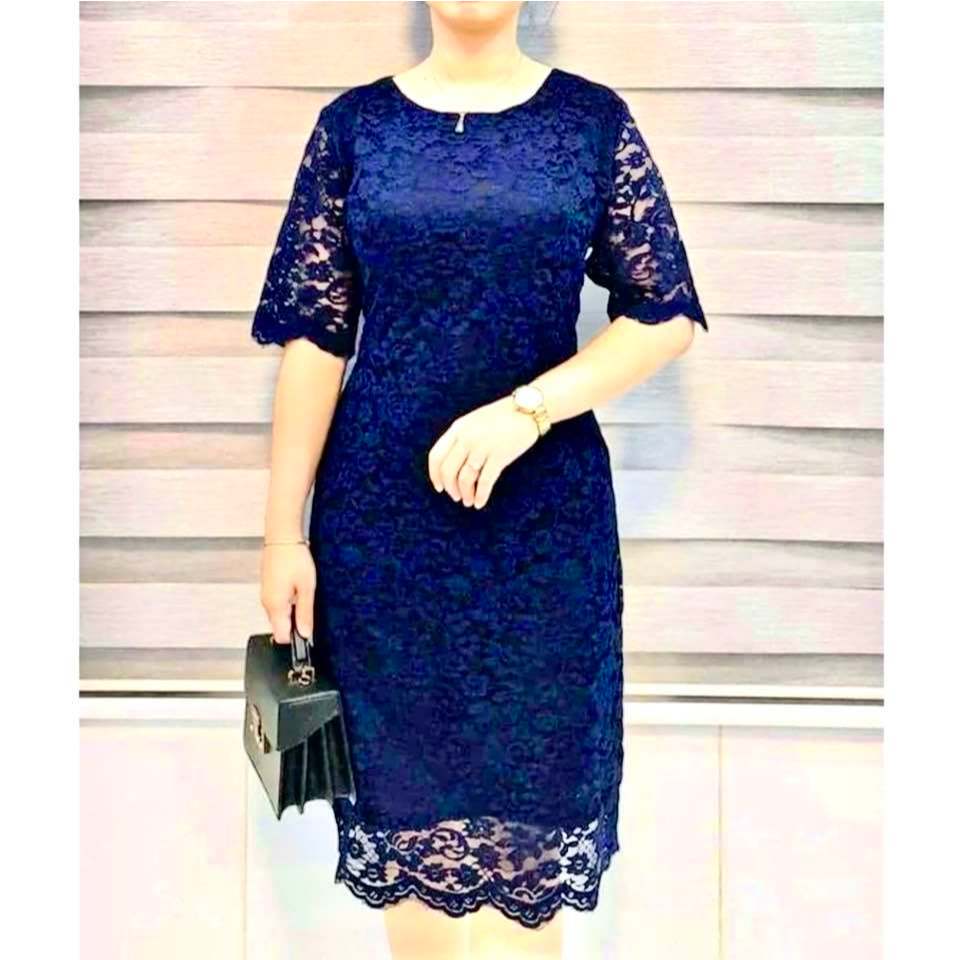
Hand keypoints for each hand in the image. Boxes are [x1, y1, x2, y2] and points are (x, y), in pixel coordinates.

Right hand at [259, 543, 315, 643]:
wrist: (282, 537)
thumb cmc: (294, 558)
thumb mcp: (307, 587)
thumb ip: (305, 613)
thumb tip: (305, 633)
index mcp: (275, 606)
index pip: (281, 636)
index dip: (295, 638)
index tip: (307, 632)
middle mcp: (266, 603)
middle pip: (279, 626)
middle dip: (294, 624)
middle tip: (308, 608)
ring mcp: (265, 594)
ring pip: (278, 615)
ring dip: (291, 612)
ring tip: (303, 594)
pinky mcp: (268, 587)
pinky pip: (277, 603)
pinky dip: (287, 602)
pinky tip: (296, 589)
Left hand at [427, 394, 540, 508]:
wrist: (528, 409)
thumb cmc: (501, 416)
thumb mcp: (473, 421)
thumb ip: (460, 438)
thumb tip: (451, 464)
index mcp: (457, 428)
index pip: (436, 456)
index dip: (435, 475)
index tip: (439, 487)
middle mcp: (467, 438)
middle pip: (448, 471)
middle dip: (450, 488)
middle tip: (455, 497)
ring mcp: (482, 447)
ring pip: (465, 479)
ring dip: (465, 494)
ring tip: (468, 502)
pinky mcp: (500, 456)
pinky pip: (485, 482)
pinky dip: (481, 495)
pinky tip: (480, 503)